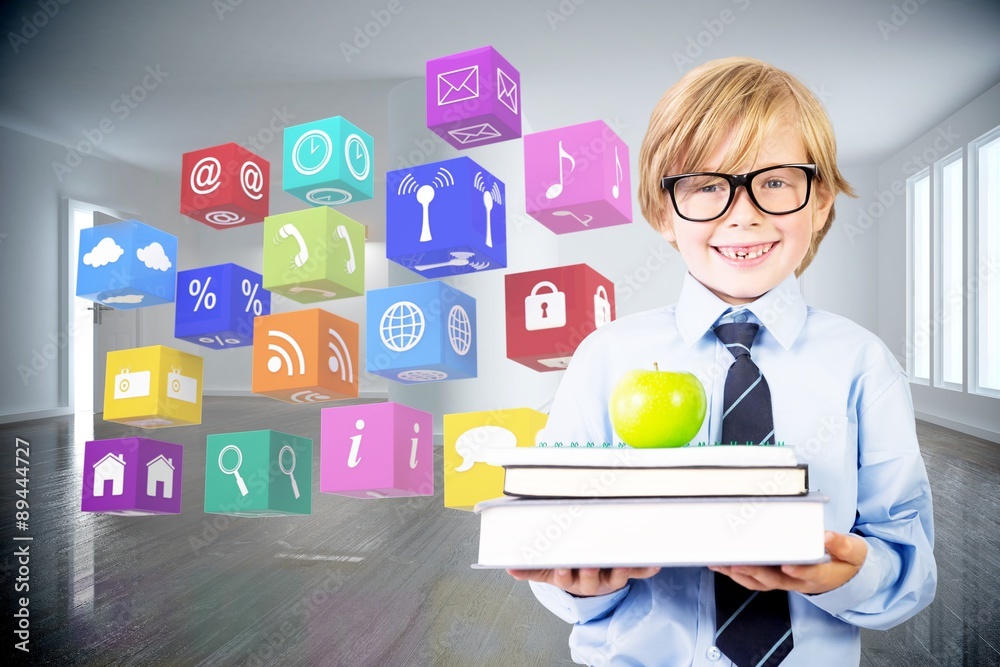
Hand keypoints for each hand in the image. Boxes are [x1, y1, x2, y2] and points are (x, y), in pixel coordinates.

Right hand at [506, 567, 660, 596]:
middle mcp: (591, 580)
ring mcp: (609, 577)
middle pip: (589, 576)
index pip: (565, 576)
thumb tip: (509, 569)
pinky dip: (646, 569)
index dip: (564, 573)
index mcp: (570, 579)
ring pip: (614, 574)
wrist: (591, 585)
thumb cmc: (568, 571)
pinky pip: (637, 571)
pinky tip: (655, 564)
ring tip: (621, 558)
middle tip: (589, 562)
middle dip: (589, 569)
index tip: (562, 568)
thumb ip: (531, 569)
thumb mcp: (548, 572)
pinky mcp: (625, 572)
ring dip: (618, 567)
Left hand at [709, 531, 866, 594]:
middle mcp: (799, 581)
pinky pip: (755, 580)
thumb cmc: (846, 562)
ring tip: (722, 564)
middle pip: (776, 580)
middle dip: (756, 573)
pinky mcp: (776, 578)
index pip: (808, 574)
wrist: (844, 576)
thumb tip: (827, 536)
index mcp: (821, 575)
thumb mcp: (854, 552)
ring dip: (740, 575)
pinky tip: (723, 565)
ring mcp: (786, 581)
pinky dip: (738, 574)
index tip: (787, 566)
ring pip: (761, 582)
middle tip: (739, 564)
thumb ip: (842, 545)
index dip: (797, 572)